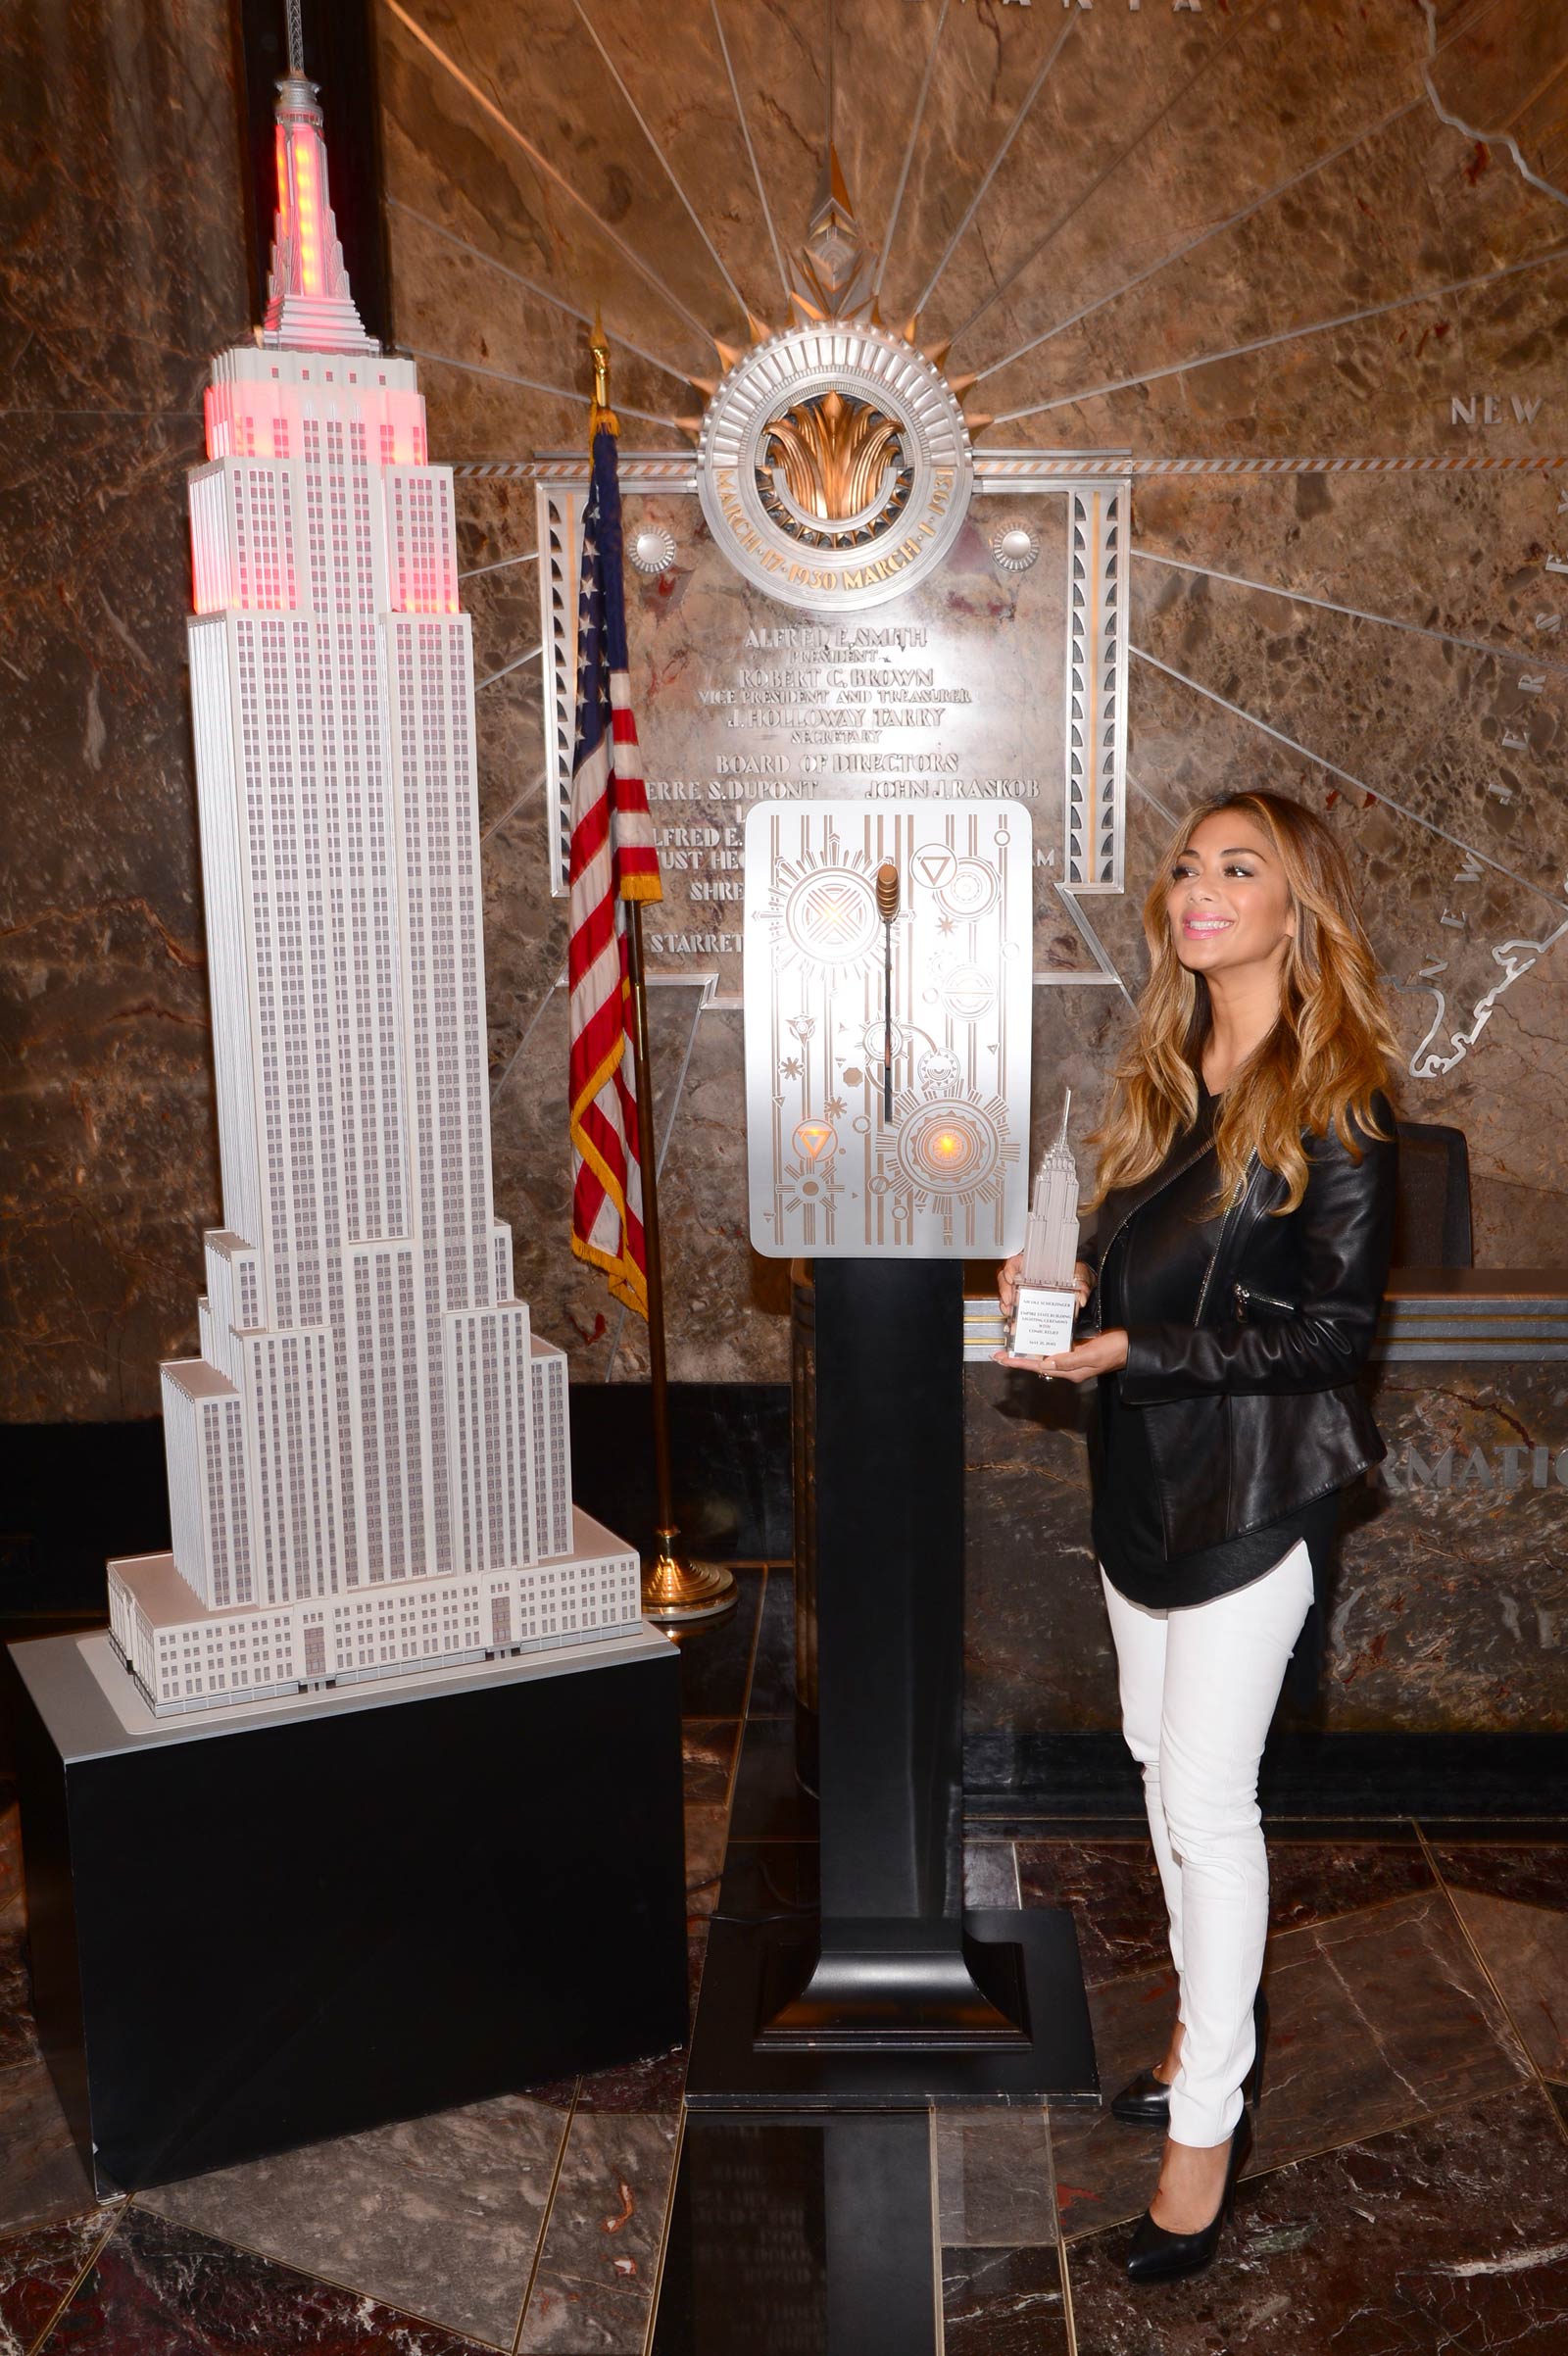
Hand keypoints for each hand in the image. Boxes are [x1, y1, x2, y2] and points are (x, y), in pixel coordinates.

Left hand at [994, 1327, 1128, 1382]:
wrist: (1131, 1347)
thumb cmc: (1115, 1350)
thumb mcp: (1093, 1354)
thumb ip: (1069, 1359)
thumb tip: (1046, 1363)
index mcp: (1070, 1370)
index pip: (1038, 1366)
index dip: (1019, 1362)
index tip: (1003, 1359)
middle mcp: (1068, 1367)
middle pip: (1037, 1363)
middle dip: (1017, 1359)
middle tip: (999, 1355)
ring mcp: (1072, 1360)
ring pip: (1043, 1358)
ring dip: (1027, 1353)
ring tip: (1011, 1348)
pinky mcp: (1076, 1352)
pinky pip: (1054, 1351)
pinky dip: (1041, 1347)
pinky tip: (1035, 1342)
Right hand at [997, 1257, 1095, 1315]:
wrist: (1080, 1287)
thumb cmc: (1076, 1275)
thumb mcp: (1081, 1275)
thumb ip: (1082, 1285)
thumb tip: (1081, 1297)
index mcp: (1035, 1264)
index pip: (1015, 1262)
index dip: (1009, 1269)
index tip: (1011, 1278)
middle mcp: (1027, 1276)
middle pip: (1006, 1279)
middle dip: (1005, 1291)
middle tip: (1009, 1301)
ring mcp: (1025, 1290)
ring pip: (1007, 1294)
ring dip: (1006, 1305)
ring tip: (1010, 1313)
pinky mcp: (1027, 1304)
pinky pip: (1014, 1308)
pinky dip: (1013, 1315)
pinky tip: (1015, 1321)